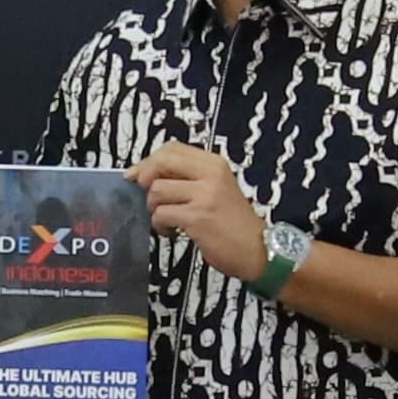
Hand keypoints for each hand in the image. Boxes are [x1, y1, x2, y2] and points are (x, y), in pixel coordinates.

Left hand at [128, 145, 269, 283]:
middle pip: (161, 162)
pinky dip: (160, 226)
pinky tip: (172, 231)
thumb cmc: (234, 223)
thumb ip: (188, 177)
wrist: (258, 249)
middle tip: (145, 195)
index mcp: (214, 164)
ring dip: (154, 208)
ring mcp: (204, 195)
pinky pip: (161, 214)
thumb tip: (147, 174)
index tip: (139, 174)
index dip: (150, 160)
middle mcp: (210, 175)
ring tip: (167, 218)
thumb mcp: (216, 188)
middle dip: (145, 178)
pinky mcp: (197, 217)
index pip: (172, 148)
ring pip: (157, 190)